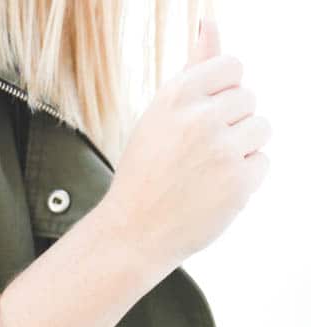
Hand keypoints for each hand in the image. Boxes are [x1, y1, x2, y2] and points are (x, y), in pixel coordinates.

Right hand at [102, 16, 272, 268]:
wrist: (133, 233)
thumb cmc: (146, 173)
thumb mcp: (160, 115)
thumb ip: (193, 70)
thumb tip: (210, 23)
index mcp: (177, 95)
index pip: (232, 68)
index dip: (222, 95)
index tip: (202, 121)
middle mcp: (200, 118)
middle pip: (249, 99)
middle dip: (232, 125)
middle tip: (199, 156)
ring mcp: (221, 151)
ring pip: (261, 129)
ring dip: (243, 149)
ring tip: (209, 172)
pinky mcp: (238, 183)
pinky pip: (263, 163)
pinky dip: (245, 179)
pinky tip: (215, 191)